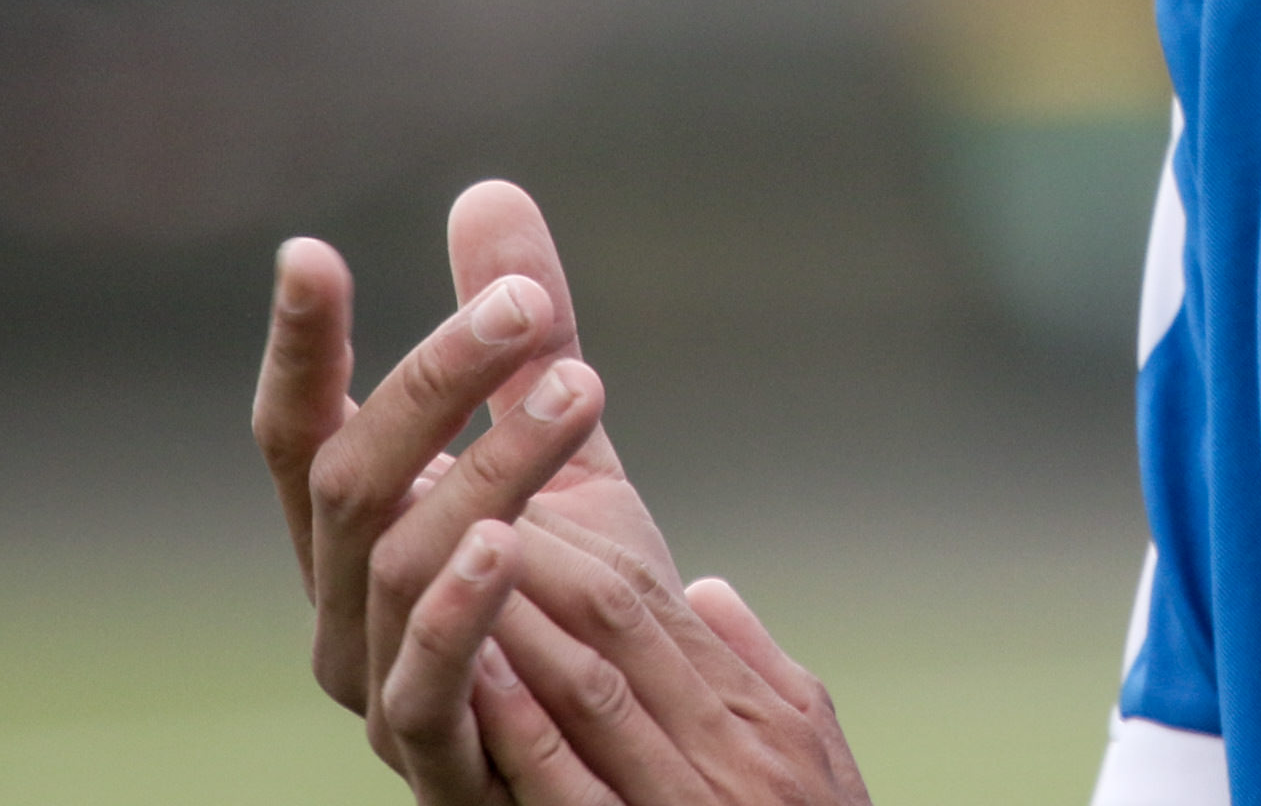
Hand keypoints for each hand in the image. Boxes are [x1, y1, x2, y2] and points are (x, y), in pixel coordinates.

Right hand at [253, 182, 683, 776]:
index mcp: (359, 540)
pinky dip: (460, 613)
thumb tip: (488, 191)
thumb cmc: (576, 611)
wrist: (633, 765)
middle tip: (527, 305)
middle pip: (349, 481)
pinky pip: (429, 687)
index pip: (302, 433)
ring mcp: (381, 694)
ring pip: (397, 566)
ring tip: (574, 386)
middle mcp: (344, 615)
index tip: (309, 255)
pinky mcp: (444, 767)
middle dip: (432, 384)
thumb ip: (524, 337)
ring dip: (487, 469)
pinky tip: (507, 543)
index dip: (301, 350)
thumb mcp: (565, 454)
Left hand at [384, 512, 872, 804]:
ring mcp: (687, 802)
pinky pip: (573, 789)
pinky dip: (523, 730)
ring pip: (592, 686)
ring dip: (517, 616)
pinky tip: (476, 675)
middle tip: (463, 485)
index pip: (656, 599)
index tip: (509, 489)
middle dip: (538, 550)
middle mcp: (727, 745)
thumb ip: (753, 666)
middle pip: (622, 620)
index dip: (578, 537)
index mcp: (756, 710)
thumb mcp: (808, 749)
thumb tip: (704, 588)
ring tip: (452, 551)